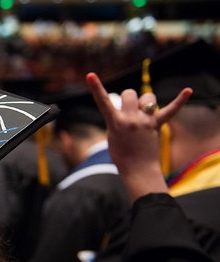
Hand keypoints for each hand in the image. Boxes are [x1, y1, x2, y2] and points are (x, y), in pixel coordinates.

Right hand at [85, 72, 191, 200]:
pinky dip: (179, 101)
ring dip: (144, 101)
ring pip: (147, 97)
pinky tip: (188, 91)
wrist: (137, 169)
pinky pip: (171, 110)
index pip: (103, 101)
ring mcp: (145, 121)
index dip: (96, 87)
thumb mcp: (112, 135)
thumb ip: (118, 119)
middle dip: (128, 98)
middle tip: (127, 111)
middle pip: (129, 93)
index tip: (90, 75)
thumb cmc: (121, 154)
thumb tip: (129, 107)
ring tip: (143, 113)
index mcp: (115, 122)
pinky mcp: (157, 125)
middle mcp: (131, 119)